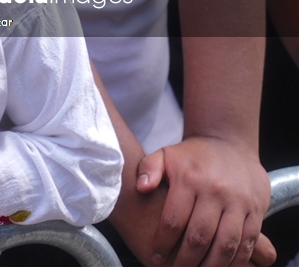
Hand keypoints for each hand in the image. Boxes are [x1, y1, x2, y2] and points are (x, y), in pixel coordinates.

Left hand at [136, 137, 274, 265]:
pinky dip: (236, 260)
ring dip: (212, 265)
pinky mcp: (255, 210)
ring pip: (226, 244)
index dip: (163, 242)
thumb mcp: (165, 154)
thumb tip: (141, 188)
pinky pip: (248, 242)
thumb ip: (149, 169)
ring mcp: (238, 202)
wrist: (229, 143)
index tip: (155, 257)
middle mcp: (215, 192)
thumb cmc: (192, 156)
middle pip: (199, 236)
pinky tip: (222, 266)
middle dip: (186, 260)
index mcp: (189, 180)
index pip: (174, 219)